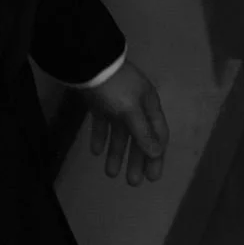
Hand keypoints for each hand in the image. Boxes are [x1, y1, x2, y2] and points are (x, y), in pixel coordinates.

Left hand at [85, 61, 167, 186]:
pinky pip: (102, 124)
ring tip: (111, 174)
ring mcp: (116, 105)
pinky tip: (95, 151)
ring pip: (119, 134)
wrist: (86, 62)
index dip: (156, 157)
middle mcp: (136, 106)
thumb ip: (142, 131)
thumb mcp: (130, 109)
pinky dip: (100, 137)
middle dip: (136, 160)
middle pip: (139, 138)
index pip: (157, 136)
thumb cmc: (113, 86)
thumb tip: (156, 152)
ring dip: (117, 153)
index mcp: (149, 106)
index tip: (152, 177)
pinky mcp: (98, 103)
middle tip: (132, 182)